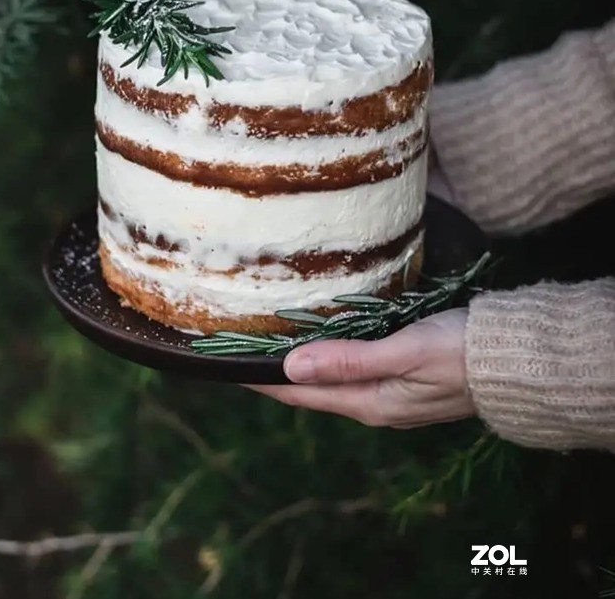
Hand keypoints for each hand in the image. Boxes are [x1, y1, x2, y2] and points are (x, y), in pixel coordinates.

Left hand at [245, 308, 473, 428]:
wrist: (514, 362)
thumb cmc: (460, 352)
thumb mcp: (404, 352)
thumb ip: (349, 360)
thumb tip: (290, 365)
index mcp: (367, 401)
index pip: (298, 392)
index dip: (260, 377)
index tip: (223, 362)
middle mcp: (372, 402)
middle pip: (309, 387)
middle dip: (272, 369)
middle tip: (237, 343)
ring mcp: (388, 391)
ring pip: (329, 376)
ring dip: (299, 360)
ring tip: (268, 337)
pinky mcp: (402, 375)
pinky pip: (351, 367)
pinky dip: (327, 353)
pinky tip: (322, 335)